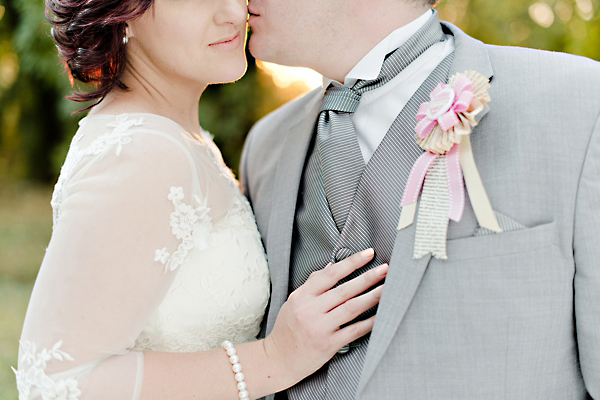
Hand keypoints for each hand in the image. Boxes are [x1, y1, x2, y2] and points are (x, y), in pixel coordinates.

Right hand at [264, 249, 386, 382]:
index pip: (330, 274)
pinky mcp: (328, 345)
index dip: (351, 262)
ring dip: (372, 297)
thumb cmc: (287, 329)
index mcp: (302, 296)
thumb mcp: (294, 301)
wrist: (277, 360)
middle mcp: (309, 310)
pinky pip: (353, 331)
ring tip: (388, 288)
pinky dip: (369, 322)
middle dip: (368, 277)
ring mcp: (319, 328)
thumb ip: (312, 284)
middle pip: (344, 290)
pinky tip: (381, 315)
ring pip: (351, 308)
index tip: (369, 254)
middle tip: (386, 269)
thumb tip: (331, 265)